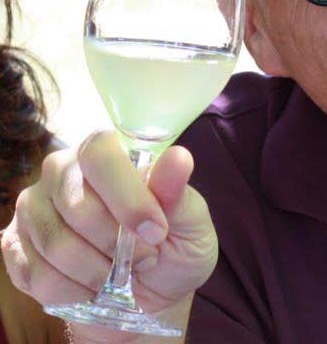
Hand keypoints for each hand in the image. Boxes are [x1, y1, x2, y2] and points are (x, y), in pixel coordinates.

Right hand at [1, 130, 216, 341]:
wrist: (148, 295)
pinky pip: (37, 275)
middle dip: (116, 242)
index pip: (100, 153)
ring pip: (56, 243)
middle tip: (145, 258)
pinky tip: (94, 286)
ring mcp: (34, 207)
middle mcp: (63, 170)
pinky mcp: (15, 245)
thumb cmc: (172, 247)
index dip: (127, 196)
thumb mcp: (189, 222)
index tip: (155, 231)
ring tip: (122, 273)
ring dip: (97, 271)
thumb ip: (177, 192)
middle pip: (75, 202)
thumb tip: (178, 158)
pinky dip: (75, 291)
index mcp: (107, 152)